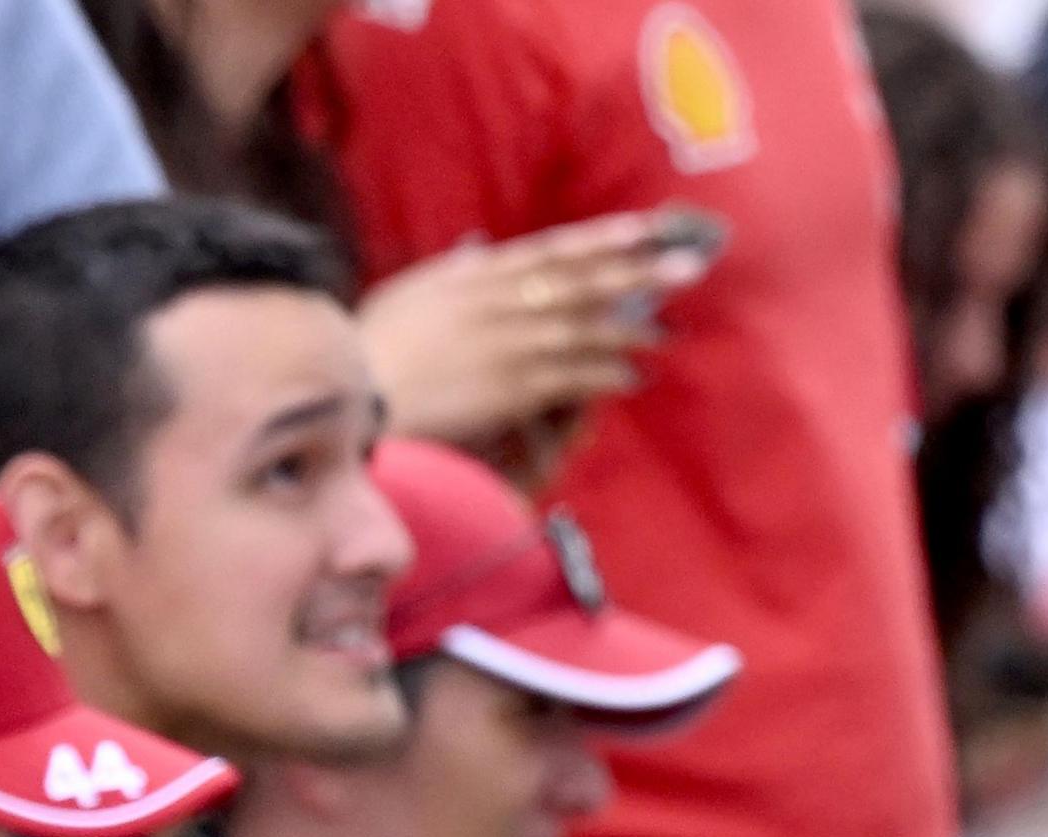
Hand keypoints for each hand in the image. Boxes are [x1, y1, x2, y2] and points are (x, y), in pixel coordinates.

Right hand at [358, 212, 703, 452]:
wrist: (356, 396)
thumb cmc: (371, 347)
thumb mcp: (408, 293)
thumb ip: (451, 272)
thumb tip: (482, 253)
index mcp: (476, 276)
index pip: (551, 250)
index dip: (601, 239)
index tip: (645, 228)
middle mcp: (500, 302)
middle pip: (580, 281)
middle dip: (637, 271)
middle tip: (690, 265)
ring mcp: (508, 344)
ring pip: (583, 327)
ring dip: (630, 326)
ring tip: (667, 327)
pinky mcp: (509, 387)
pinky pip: (569, 376)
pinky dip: (603, 373)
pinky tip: (632, 374)